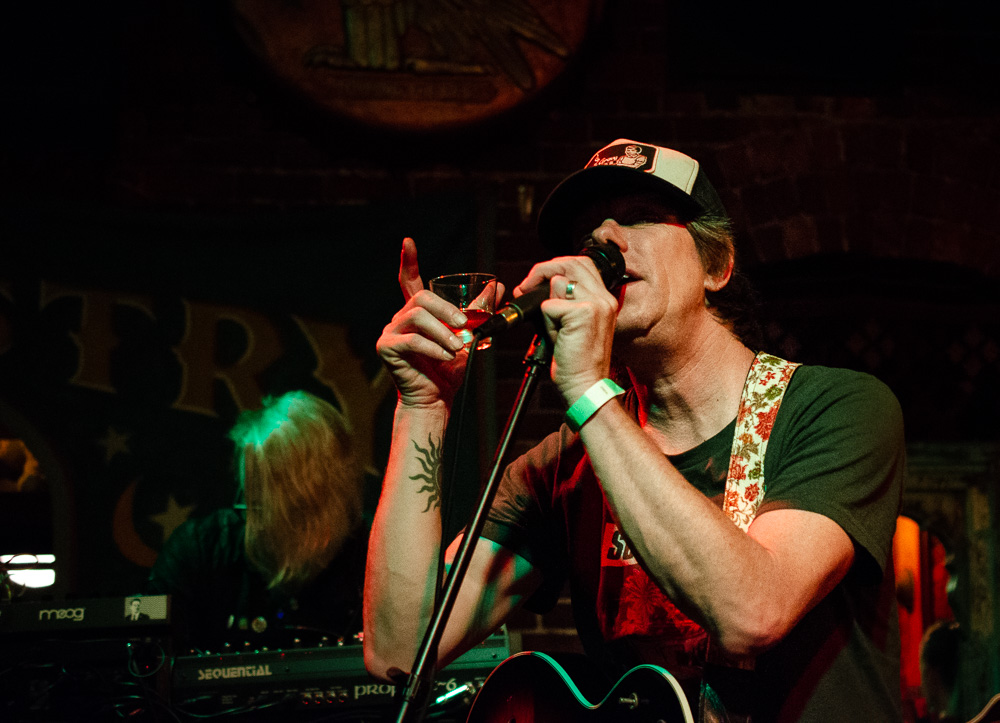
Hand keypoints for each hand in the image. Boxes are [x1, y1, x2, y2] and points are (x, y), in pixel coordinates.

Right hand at [377, 238, 503, 406]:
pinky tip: (446, 357)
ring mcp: (390, 333)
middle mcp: (400, 320)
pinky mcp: (387, 349)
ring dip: (443, 331)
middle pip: (420, 298)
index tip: (409, 242)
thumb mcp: (468, 337)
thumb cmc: (447, 370)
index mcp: (416, 314)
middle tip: (464, 326)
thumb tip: (498, 287)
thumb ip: (479, 312)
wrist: (434, 400)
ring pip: (417, 317)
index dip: (408, 261)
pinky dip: (433, 348)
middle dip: (446, 309)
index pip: (409, 282)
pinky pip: (412, 340)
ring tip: (457, 347)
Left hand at [513, 256, 617, 404]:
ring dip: (546, 303)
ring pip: (557, 283)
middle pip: (570, 263)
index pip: (582, 264)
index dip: (556, 267)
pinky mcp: (582, 314)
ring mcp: (595, 304)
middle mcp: (604, 298)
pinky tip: (556, 337)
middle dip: (542, 270)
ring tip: (551, 325)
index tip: (537, 282)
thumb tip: (539, 285)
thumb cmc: (576, 361)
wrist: (585, 386)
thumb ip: (565, 301)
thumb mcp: (573, 324)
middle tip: (525, 287)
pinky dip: (545, 321)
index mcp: (605, 299)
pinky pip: (549, 305)